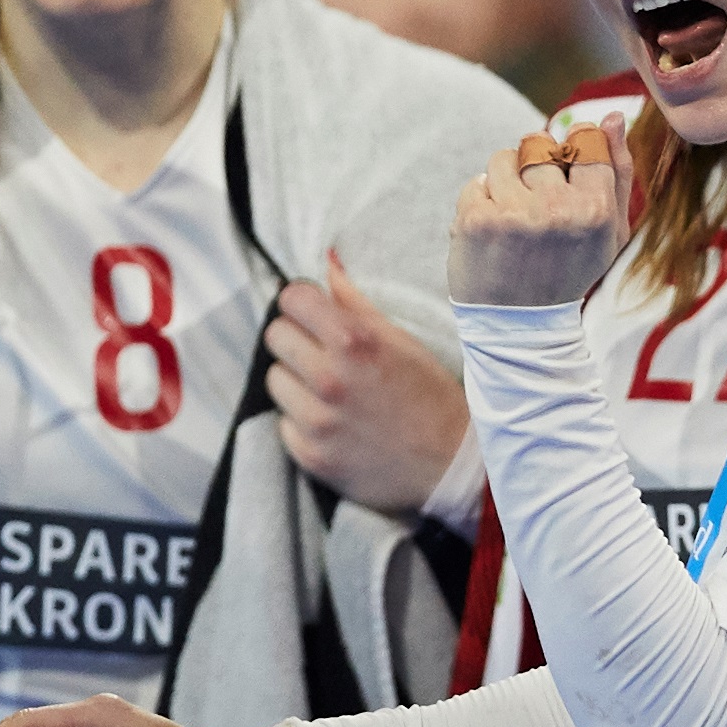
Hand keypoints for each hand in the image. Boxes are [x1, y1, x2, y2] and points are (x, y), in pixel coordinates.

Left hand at [268, 252, 470, 512]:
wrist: (451, 466)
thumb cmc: (431, 397)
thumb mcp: (402, 341)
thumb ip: (356, 301)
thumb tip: (327, 260)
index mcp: (354, 342)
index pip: (291, 300)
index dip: (303, 303)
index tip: (314, 313)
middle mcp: (330, 379)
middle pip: (275, 336)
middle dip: (296, 338)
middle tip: (322, 352)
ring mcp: (318, 421)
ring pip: (275, 379)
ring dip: (296, 381)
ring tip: (330, 391)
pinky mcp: (311, 455)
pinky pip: (284, 423)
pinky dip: (302, 420)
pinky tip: (334, 422)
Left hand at [450, 126, 627, 308]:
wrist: (519, 325)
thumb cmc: (570, 271)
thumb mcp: (609, 231)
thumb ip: (618, 172)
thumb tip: (613, 117)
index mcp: (595, 209)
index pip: (584, 138)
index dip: (573, 150)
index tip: (566, 174)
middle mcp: (556, 209)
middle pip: (541, 143)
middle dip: (536, 167)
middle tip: (537, 206)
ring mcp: (513, 214)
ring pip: (503, 157)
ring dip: (505, 180)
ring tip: (513, 217)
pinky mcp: (475, 220)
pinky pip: (477, 181)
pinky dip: (481, 201)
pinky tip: (493, 232)